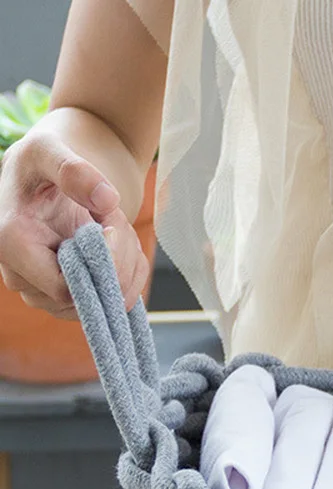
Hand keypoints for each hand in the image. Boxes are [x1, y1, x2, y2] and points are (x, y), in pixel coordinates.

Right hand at [0, 130, 147, 317]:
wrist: (50, 178)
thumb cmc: (43, 163)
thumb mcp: (50, 150)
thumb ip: (73, 171)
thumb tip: (106, 199)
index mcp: (11, 245)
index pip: (64, 289)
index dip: (100, 266)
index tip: (110, 225)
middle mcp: (22, 278)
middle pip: (89, 297)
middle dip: (118, 260)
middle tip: (115, 219)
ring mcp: (45, 294)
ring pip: (106, 302)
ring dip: (126, 265)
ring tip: (113, 225)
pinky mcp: (70, 298)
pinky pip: (114, 300)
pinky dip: (130, 273)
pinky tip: (121, 243)